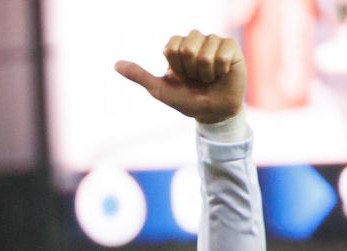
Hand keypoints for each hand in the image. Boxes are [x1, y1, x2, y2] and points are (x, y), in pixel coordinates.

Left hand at [116, 31, 245, 124]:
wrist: (211, 113)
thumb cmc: (186, 100)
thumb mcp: (159, 90)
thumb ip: (139, 76)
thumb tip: (115, 65)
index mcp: (178, 47)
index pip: (171, 46)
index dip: (175, 66)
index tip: (180, 76)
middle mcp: (196, 41)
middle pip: (188, 46)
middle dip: (189, 69)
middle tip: (195, 78)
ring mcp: (214, 42)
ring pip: (205, 51)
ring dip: (205, 72)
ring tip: (209, 78)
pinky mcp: (231, 47)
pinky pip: (222, 53)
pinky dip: (219, 70)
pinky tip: (221, 74)